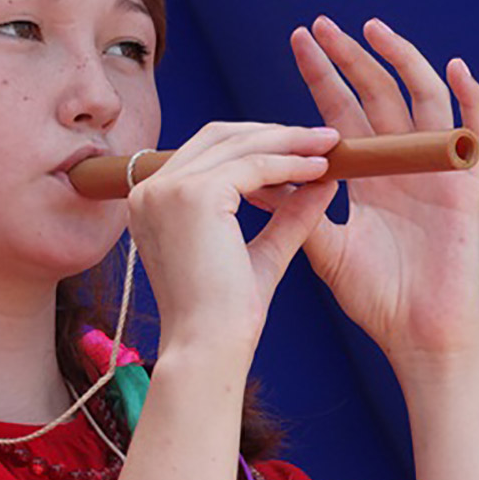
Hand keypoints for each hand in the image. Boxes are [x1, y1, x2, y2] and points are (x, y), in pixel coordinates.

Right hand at [126, 122, 340, 358]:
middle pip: (218, 136)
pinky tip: (320, 170)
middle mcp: (149, 191)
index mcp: (150, 204)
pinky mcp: (194, 194)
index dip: (253, 142)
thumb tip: (322, 182)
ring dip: (289, 142)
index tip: (296, 148)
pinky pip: (254, 165)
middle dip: (274, 132)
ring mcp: (167, 190)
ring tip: (329, 148)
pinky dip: (291, 163)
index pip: (204, 152)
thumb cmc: (225, 316)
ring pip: (239, 144)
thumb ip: (284, 216)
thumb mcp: (258, 253)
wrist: (208, 347)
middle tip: (321, 138)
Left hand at [255, 16, 478, 366]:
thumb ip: (294, 209)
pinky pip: (478, 133)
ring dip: (399, 60)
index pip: (340, 113)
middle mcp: (401, 164)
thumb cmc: (375, 297)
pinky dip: (472, 99)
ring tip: (371, 28)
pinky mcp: (467, 187)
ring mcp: (436, 171)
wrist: (419, 336)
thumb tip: (249, 177)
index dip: (322, 77)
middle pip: (376, 95)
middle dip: (348, 58)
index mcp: (367, 175)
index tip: (297, 43)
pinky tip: (455, 67)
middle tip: (318, 26)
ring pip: (423, 98)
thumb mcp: (323, 247)